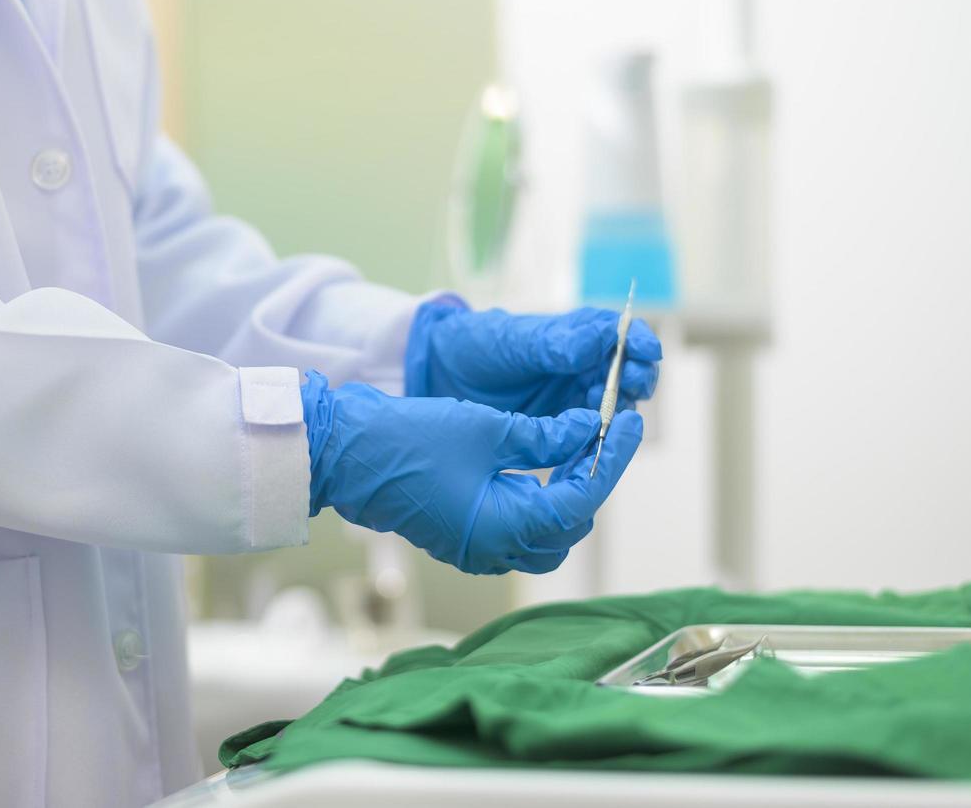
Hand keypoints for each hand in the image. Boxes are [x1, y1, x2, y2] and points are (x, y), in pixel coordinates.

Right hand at [302, 370, 643, 574]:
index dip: (610, 458)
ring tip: (572, 446)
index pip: (581, 498)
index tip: (626, 422)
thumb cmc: (408, 441)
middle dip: (590, 476)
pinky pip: (516, 531)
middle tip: (599, 429)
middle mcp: (494, 549)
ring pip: (546, 535)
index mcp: (505, 526)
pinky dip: (536, 502)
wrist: (345, 456)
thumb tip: (586, 429)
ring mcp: (477, 549)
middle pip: (570, 524)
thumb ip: (544, 435)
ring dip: (565, 493)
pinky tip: (537, 463)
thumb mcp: (486, 429)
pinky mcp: (462, 538)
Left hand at [405, 299, 661, 416]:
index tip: (648, 351)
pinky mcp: (563, 427)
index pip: (621, 334)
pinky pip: (592, 434)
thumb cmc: (477, 345)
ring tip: (605, 413)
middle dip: (635, 378)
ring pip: (615, 405)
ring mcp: (576, 398)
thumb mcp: (512, 341)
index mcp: (577, 334)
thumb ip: (554, 344)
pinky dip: (598, 438)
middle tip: (630, 387)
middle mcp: (584, 365)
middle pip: (628, 372)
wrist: (441, 375)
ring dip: (618, 409)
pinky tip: (591, 441)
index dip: (639, 341)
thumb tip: (599, 340)